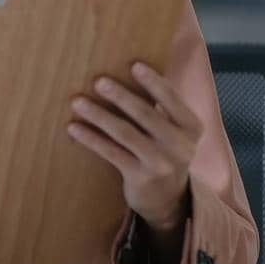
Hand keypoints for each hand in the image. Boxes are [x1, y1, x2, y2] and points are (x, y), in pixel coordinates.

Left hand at [67, 62, 200, 232]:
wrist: (167, 198)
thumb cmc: (164, 150)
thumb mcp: (174, 130)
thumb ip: (163, 105)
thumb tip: (135, 65)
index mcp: (191, 126)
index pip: (172, 100)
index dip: (153, 82)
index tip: (134, 65)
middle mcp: (180, 145)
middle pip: (146, 115)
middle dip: (121, 96)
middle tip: (98, 81)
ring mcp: (160, 163)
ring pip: (125, 134)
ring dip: (99, 115)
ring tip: (78, 101)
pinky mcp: (140, 177)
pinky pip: (111, 153)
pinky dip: (91, 138)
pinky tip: (74, 127)